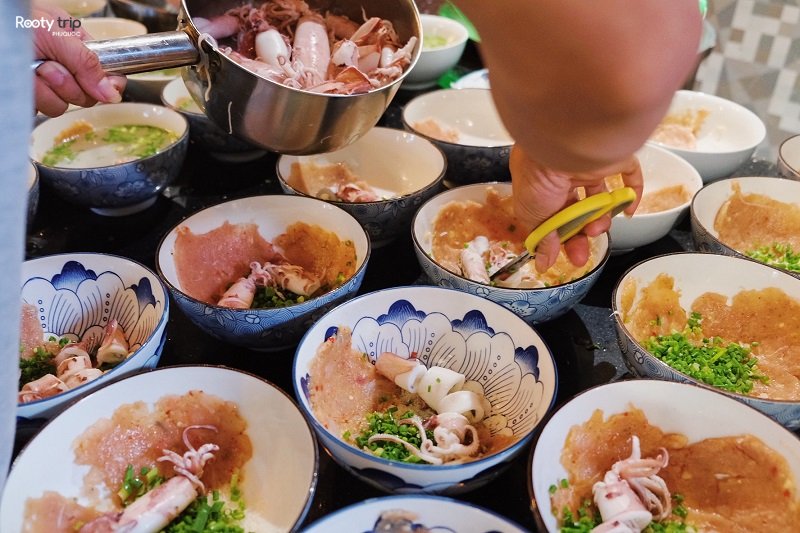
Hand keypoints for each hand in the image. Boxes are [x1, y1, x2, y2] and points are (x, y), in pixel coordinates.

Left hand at [32, 4, 125, 116]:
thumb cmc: (14, 22)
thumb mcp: (57, 34)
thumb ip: (88, 63)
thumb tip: (112, 92)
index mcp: (77, 47)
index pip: (108, 74)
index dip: (109, 84)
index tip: (106, 90)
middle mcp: (65, 67)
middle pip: (87, 95)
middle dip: (67, 83)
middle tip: (49, 66)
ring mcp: (47, 84)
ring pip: (63, 105)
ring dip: (46, 89)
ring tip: (32, 69)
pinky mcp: (31, 98)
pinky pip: (42, 110)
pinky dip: (32, 95)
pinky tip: (23, 80)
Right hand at [510, 144, 642, 271]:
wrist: (559, 148)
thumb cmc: (536, 177)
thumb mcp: (531, 216)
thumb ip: (543, 240)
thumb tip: (543, 263)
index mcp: (539, 181)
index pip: (551, 212)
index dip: (557, 235)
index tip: (559, 253)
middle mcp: (563, 172)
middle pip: (577, 209)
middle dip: (579, 235)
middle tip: (580, 254)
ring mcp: (589, 164)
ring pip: (600, 198)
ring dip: (600, 219)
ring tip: (595, 228)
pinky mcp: (613, 159)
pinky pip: (629, 177)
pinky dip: (631, 195)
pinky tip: (629, 211)